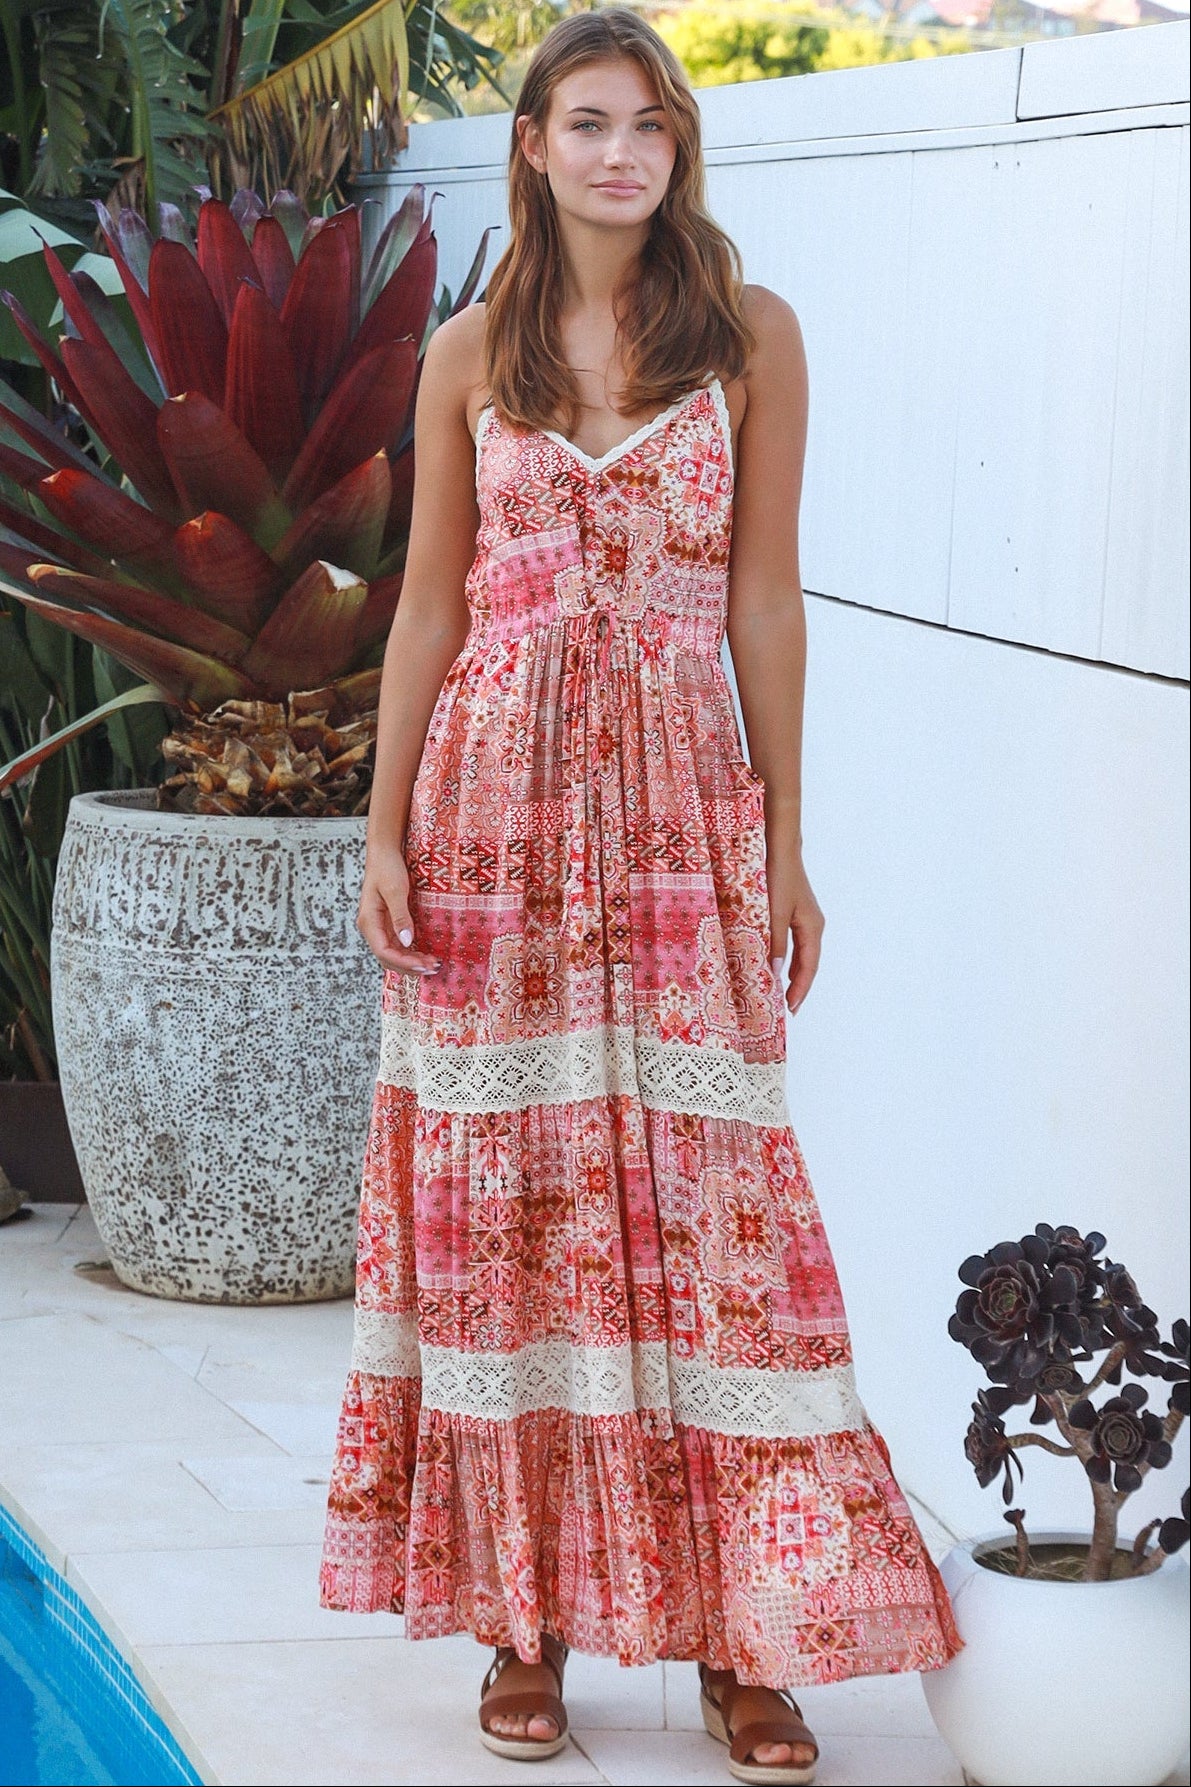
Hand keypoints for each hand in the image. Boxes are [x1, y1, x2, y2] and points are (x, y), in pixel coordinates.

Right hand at [356, 843, 439, 976]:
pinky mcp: (388, 922)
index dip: (403, 962)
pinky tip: (425, 954)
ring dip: (411, 961)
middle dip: (409, 966)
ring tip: (433, 964)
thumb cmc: (387, 867)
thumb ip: (400, 916)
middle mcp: (372, 927)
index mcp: (369, 921)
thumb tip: (407, 941)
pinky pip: (399, 944)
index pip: (384, 951)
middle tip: (433, 968)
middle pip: (388, 957)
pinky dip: (411, 952)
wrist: (384, 852)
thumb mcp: (396, 890)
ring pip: (394, 953)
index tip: (423, 965)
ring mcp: (380, 926)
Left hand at [767, 842, 823, 1014]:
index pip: (809, 967)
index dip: (800, 989)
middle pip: (809, 964)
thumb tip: (775, 973)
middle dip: (799, 987)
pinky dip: (790, 959)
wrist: (780, 849)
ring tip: (784, 994)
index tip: (791, 1008)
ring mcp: (806, 919)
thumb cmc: (778, 878)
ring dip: (794, 975)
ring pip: (803, 955)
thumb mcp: (774, 914)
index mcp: (812, 928)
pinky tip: (779, 966)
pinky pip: (797, 944)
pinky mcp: (797, 913)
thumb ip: (776, 943)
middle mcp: (813, 925)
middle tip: (788, 1009)